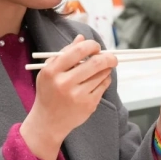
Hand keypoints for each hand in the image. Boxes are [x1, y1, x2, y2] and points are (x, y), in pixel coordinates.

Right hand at [20, 36, 116, 159]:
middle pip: (95, 63)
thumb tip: (82, 38)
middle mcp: (64, 83)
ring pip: (102, 74)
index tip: (96, 47)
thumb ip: (65, 53)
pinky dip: (105, 80)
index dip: (91, 45)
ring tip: (104, 68)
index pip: (78, 51)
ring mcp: (77, 95)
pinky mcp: (88, 105)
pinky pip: (103, 86)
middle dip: (108, 57)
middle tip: (112, 57)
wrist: (48, 121)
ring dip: (107, 69)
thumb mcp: (49, 71)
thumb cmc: (49, 91)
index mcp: (52, 71)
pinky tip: (100, 80)